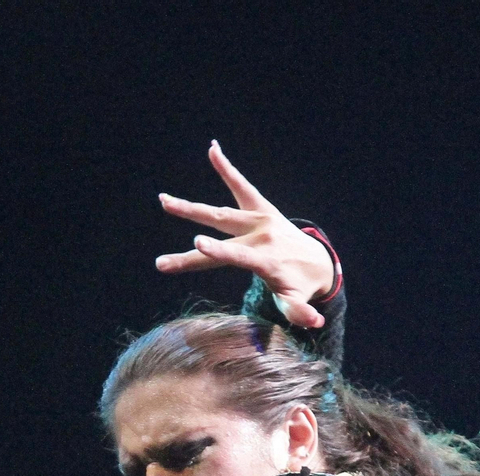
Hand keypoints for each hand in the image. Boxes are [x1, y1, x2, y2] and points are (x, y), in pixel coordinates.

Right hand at [156, 140, 336, 328]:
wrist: (316, 261)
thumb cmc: (300, 286)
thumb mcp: (298, 302)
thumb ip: (302, 311)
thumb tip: (313, 322)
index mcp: (267, 260)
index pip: (238, 256)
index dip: (218, 251)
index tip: (197, 244)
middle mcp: (261, 236)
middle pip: (221, 238)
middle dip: (193, 246)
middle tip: (163, 252)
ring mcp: (260, 220)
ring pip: (221, 213)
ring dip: (191, 208)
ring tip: (163, 200)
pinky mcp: (261, 208)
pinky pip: (241, 186)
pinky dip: (227, 168)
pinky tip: (213, 149)